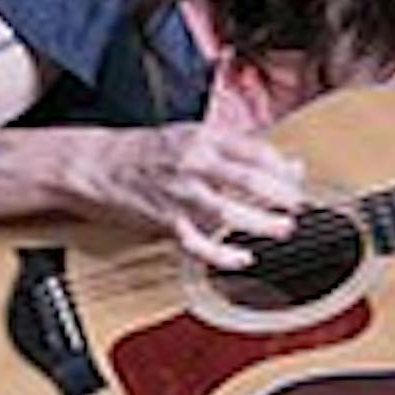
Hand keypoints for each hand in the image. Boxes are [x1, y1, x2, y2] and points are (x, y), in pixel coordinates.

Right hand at [60, 124, 305, 268]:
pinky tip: (242, 258)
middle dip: (280, 196)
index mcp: (204, 138)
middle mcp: (193, 164)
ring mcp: (179, 194)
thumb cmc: (149, 151)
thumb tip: (290, 164)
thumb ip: (241, 150)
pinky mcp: (165, 220)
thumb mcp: (196, 136)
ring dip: (260, 223)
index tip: (298, 180)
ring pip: (227, 212)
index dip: (283, 168)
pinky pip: (198, 243)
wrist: (96, 164)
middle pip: (248, 180)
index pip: (255, 151)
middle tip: (299, 206)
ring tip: (283, 229)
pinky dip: (222, 254)